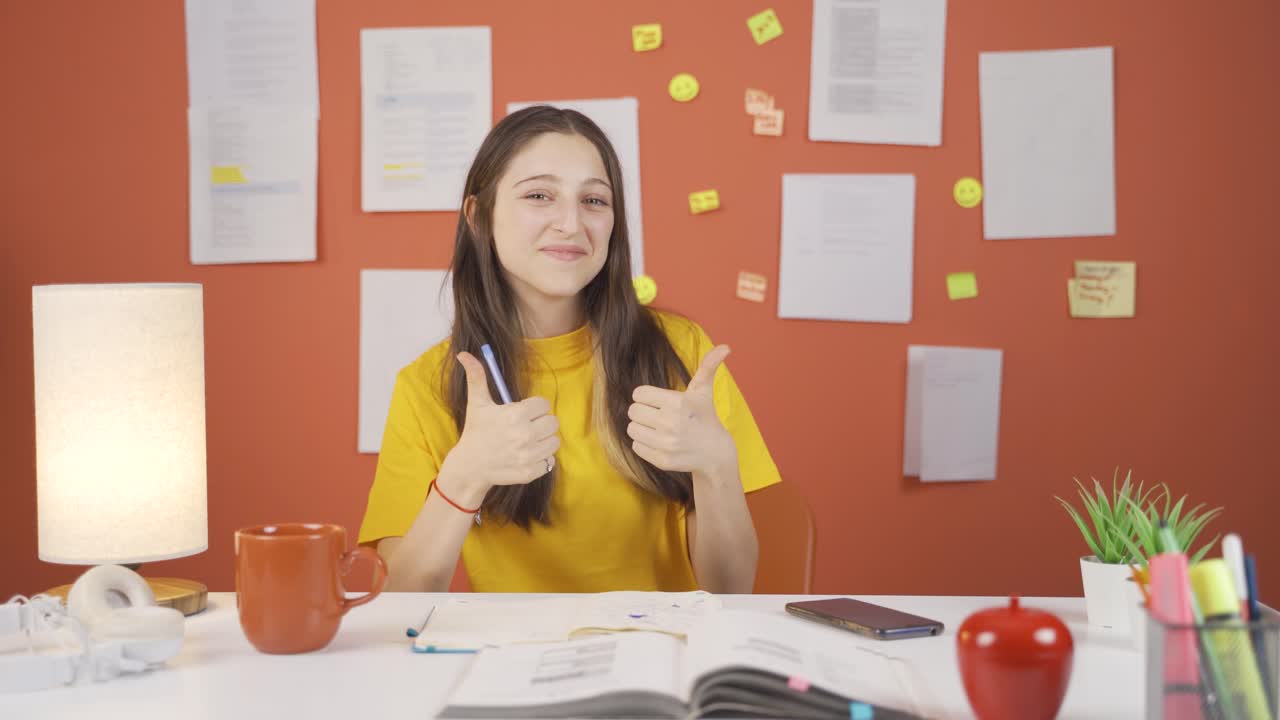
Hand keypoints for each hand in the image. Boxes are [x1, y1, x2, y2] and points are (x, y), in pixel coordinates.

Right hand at [440, 352, 559, 495]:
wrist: (470, 467)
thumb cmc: (476, 432)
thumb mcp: (477, 403)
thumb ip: (476, 377)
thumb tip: (464, 353)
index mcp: (515, 414)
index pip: (543, 405)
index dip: (534, 408)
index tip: (522, 413)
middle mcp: (525, 434)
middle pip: (553, 422)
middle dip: (540, 423)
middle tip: (525, 428)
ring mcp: (528, 455)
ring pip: (554, 441)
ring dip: (543, 441)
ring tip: (527, 441)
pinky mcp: (530, 472)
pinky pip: (549, 461)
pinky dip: (541, 460)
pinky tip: (525, 456)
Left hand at [627, 345, 736, 475]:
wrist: (715, 453)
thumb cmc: (704, 416)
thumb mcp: (704, 391)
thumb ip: (709, 366)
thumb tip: (726, 346)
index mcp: (678, 402)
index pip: (638, 394)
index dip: (646, 396)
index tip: (659, 401)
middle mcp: (671, 423)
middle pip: (633, 411)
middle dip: (643, 411)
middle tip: (659, 415)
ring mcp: (666, 444)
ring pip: (631, 429)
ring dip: (641, 427)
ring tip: (657, 428)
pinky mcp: (662, 461)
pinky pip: (636, 446)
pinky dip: (644, 444)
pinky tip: (660, 442)